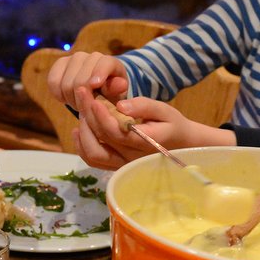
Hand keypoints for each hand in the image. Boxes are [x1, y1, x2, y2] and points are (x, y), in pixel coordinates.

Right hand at [47, 52, 128, 107]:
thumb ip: (117, 91)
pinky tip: (66, 97)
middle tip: (85, 109)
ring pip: (66, 83)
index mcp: (110, 63)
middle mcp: (91, 57)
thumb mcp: (117, 95)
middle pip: (81, 80)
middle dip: (82, 99)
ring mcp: (74, 58)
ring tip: (78, 103)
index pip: (104, 64)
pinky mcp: (60, 64)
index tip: (94, 85)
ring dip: (71, 99)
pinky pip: (53, 81)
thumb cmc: (109, 94)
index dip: (99, 73)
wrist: (96, 89)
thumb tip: (121, 84)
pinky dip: (58, 94)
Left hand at [73, 91, 230, 168]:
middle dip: (88, 115)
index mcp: (145, 143)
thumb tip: (120, 105)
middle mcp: (132, 158)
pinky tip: (79, 129)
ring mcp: (122, 165)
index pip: (117, 133)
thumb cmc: (172, 124)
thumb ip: (143, 106)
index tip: (92, 98)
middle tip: (81, 93)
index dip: (101, 116)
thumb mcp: (164, 110)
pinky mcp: (115, 166)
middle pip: (101, 140)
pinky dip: (82, 146)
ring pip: (94, 154)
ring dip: (83, 132)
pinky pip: (94, 161)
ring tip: (82, 109)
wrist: (180, 145)